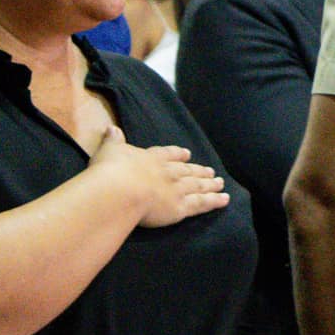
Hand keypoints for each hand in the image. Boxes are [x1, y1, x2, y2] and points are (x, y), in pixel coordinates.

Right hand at [88, 127, 228, 227]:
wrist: (120, 190)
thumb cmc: (111, 170)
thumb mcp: (109, 150)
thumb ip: (113, 141)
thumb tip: (111, 128)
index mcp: (152, 158)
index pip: (168, 154)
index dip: (178, 155)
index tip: (186, 154)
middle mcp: (168, 172)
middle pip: (187, 171)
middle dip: (199, 171)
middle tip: (210, 171)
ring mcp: (177, 189)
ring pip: (198, 185)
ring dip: (210, 184)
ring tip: (219, 183)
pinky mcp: (180, 207)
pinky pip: (201, 203)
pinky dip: (214, 201)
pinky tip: (224, 199)